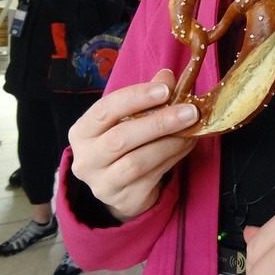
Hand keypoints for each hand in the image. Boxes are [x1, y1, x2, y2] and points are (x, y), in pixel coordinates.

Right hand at [67, 69, 198, 221]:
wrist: (123, 187)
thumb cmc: (127, 142)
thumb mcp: (132, 117)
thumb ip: (148, 96)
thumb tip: (167, 75)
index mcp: (83, 132)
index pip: (104, 110)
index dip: (135, 98)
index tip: (165, 89)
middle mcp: (85, 159)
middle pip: (120, 138)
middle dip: (159, 122)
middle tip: (189, 111)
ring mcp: (102, 183)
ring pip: (137, 161)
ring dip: (170, 143)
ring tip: (191, 129)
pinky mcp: (123, 199)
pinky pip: (152, 176)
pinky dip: (174, 158)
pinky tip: (186, 144)